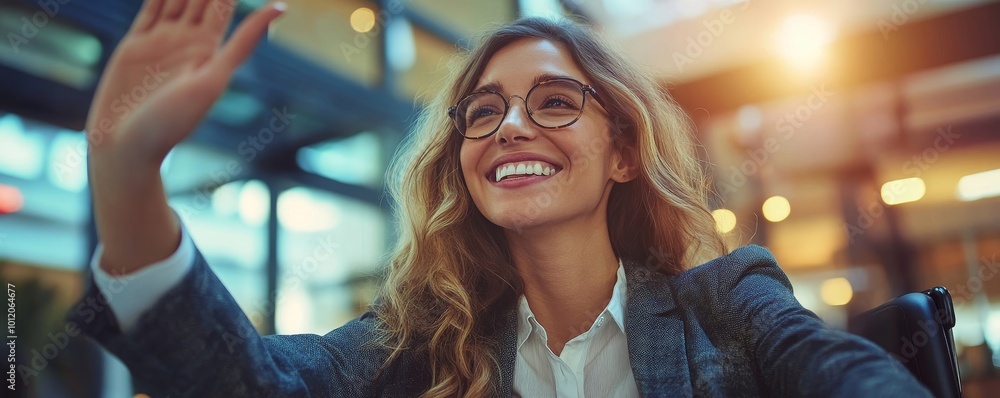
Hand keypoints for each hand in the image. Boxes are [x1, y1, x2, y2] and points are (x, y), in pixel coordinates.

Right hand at [86, 0, 285, 164]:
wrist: (128, 145)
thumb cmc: (173, 121)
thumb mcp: (214, 78)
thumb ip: (243, 41)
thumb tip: (281, 7)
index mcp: (211, 49)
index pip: (223, 2)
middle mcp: (188, 41)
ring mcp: (162, 41)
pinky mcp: (136, 44)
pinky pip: (150, 7)